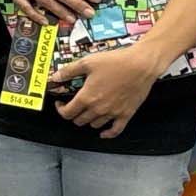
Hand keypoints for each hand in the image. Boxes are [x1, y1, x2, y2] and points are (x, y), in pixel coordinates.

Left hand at [49, 41, 166, 137]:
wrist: (140, 64)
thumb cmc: (116, 62)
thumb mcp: (87, 62)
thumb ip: (69, 71)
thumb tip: (55, 77)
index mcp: (87, 97)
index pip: (67, 113)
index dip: (60, 109)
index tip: (60, 104)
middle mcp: (98, 108)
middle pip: (79, 120)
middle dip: (73, 114)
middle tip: (74, 106)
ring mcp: (112, 113)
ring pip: (94, 125)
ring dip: (88, 120)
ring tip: (88, 112)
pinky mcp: (126, 114)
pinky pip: (115, 130)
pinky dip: (108, 134)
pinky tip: (103, 132)